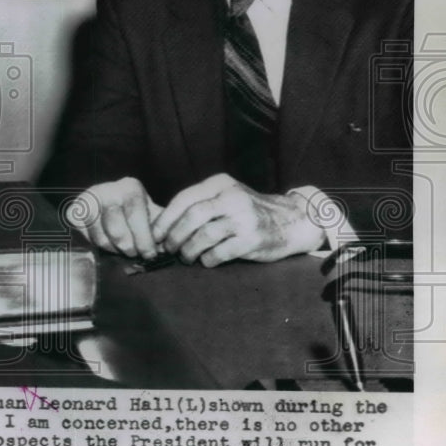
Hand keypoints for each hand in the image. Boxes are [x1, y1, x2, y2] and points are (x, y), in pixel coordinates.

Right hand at [68, 177, 164, 258]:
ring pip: (100, 236)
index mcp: (130, 187)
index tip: (149, 254)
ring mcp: (88, 199)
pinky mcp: (74, 209)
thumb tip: (165, 248)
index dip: (144, 238)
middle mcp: (108, 189)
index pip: (136, 215)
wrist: (109, 205)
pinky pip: (85, 236)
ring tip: (120, 248)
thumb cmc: (135, 213)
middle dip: (128, 247)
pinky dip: (95, 244)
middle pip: (117, 228)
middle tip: (133, 253)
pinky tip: (105, 241)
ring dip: (112, 248)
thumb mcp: (151, 215)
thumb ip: (160, 229)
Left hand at [151, 173, 326, 266]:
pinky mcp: (252, 239)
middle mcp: (231, 198)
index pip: (183, 199)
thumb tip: (162, 226)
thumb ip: (199, 205)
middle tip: (168, 249)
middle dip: (174, 237)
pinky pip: (219, 253)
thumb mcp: (226, 196)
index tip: (154, 235)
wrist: (291, 221)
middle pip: (191, 217)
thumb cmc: (248, 211)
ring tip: (186, 257)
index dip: (165, 219)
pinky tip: (207, 261)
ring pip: (203, 236)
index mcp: (220, 184)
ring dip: (188, 251)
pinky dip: (208, 260)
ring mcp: (243, 218)